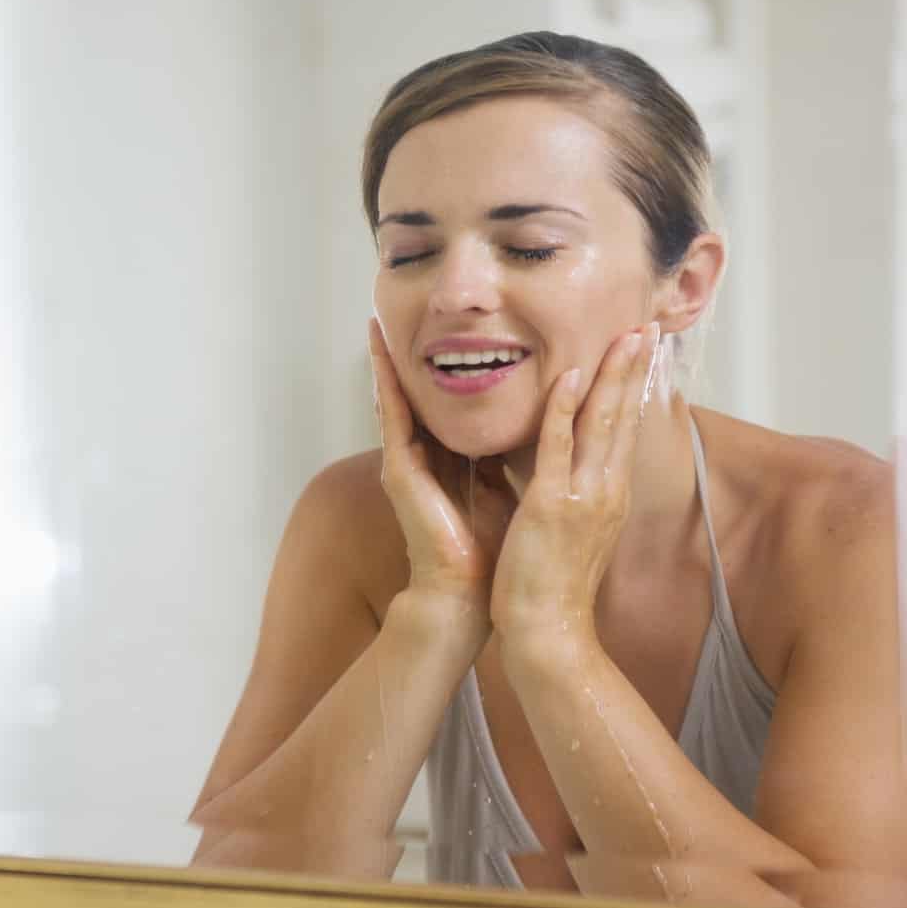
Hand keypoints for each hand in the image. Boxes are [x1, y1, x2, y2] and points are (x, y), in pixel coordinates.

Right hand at [368, 319, 513, 642]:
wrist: (468, 593)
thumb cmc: (492, 550)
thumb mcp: (504, 489)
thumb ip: (502, 458)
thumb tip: (528, 427)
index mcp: (453, 461)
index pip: (449, 405)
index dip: (448, 370)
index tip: (446, 335)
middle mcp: (425, 457)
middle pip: (419, 396)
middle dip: (411, 358)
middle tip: (402, 314)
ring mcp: (408, 463)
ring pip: (399, 399)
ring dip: (388, 361)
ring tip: (378, 324)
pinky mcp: (400, 470)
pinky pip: (393, 416)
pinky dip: (386, 383)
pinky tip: (380, 354)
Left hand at [491, 323, 659, 642]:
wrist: (547, 635)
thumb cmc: (549, 589)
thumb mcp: (570, 534)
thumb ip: (572, 498)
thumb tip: (564, 474)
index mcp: (608, 497)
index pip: (624, 431)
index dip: (632, 390)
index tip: (640, 354)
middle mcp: (606, 491)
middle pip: (625, 417)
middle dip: (635, 370)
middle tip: (645, 327)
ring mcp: (583, 497)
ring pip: (602, 422)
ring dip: (614, 374)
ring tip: (626, 334)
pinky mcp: (552, 505)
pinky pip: (560, 445)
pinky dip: (566, 407)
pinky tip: (573, 374)